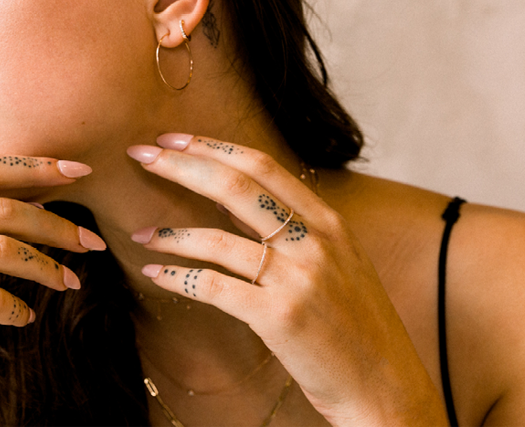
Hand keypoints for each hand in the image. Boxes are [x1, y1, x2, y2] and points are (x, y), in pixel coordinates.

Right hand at [0, 155, 105, 425]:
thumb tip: (5, 205)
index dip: (35, 167)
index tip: (77, 172)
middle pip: (2, 207)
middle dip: (57, 221)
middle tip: (90, 240)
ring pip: (3, 248)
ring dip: (47, 266)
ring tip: (69, 282)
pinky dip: (16, 308)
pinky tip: (24, 317)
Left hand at [126, 135, 443, 425]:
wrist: (385, 386)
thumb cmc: (356, 327)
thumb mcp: (339, 264)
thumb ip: (296, 231)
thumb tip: (232, 201)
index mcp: (329, 222)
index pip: (262, 166)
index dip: (211, 147)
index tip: (172, 138)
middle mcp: (315, 242)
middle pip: (234, 186)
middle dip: (180, 165)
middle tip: (140, 156)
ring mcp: (297, 279)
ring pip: (215, 239)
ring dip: (169, 233)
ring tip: (139, 234)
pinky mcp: (278, 317)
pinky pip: (212, 286)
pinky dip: (176, 276)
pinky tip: (155, 273)